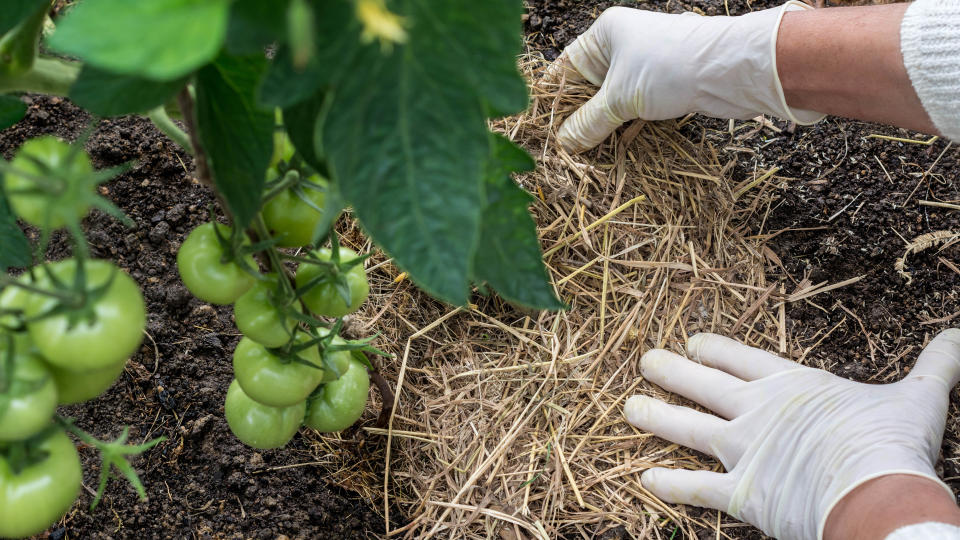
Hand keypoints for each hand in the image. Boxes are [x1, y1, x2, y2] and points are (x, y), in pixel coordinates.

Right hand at [552, 1, 823, 152]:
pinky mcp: (664, 86)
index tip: (540, 127)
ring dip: (602, 127)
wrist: (731, 70)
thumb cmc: (670, 68)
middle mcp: (623, 46)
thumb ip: (588, 123)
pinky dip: (625, 128)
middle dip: (577, 118)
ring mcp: (644, 66)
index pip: (564, 67)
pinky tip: (616, 148)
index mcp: (605, 34)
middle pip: (587, 88)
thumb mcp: (619, 99)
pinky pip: (634, 110)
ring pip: (612, 102)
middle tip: (562, 148)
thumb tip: (564, 142)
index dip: (552, 99)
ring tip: (585, 154)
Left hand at [624, 330, 959, 539]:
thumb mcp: (919, 396)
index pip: (742, 358)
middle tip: (645, 361)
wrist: (877, 492)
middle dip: (674, 372)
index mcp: (791, 384)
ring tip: (628, 408)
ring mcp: (743, 451)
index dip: (715, 348)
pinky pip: (695, 488)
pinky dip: (670, 485)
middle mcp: (756, 412)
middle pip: (704, 385)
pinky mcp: (740, 492)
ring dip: (657, 417)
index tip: (693, 339)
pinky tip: (645, 480)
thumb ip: (937, 364)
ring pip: (687, 429)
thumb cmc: (892, 442)